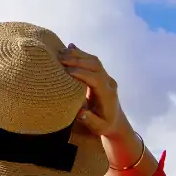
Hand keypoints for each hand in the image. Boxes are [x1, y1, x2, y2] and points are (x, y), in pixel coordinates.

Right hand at [61, 44, 152, 174]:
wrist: (116, 120)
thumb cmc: (105, 125)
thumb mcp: (98, 128)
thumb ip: (90, 120)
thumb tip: (80, 112)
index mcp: (108, 94)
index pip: (96, 79)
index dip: (82, 73)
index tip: (67, 71)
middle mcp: (109, 82)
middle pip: (95, 65)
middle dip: (77, 60)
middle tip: (60, 58)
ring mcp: (106, 76)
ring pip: (94, 60)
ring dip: (78, 54)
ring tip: (60, 52)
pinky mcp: (101, 74)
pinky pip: (92, 61)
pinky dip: (81, 53)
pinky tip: (69, 47)